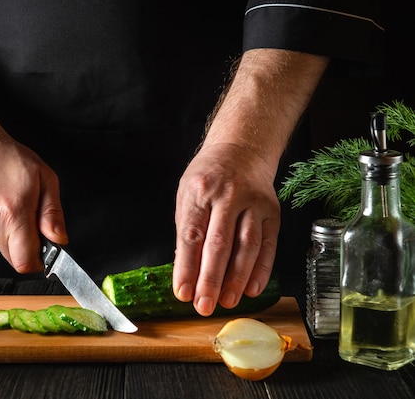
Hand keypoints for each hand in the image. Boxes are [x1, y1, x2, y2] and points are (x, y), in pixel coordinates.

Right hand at [0, 40, 68, 273]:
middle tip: (29, 218)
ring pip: (3, 250)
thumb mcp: (44, 178)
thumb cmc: (8, 159)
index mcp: (13, 214)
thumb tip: (59, 239)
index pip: (26, 263)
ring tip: (9, 207)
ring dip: (11, 237)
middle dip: (27, 246)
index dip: (39, 261)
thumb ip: (53, 213)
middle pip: (15, 259)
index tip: (44, 249)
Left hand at [173, 142, 279, 315]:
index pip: (192, 235)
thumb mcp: (187, 195)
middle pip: (220, 244)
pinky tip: (252, 289)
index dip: (187, 267)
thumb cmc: (208, 176)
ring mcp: (254, 203)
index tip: (183, 293)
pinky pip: (268, 245)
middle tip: (204, 305)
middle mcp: (229, 196)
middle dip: (211, 280)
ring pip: (247, 247)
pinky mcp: (272, 212)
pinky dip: (261, 270)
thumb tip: (185, 273)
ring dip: (237, 279)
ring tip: (227, 302)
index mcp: (200, 191)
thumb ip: (187, 232)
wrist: (242, 149)